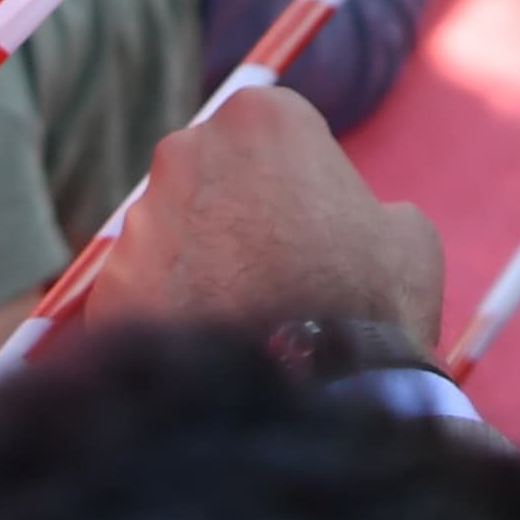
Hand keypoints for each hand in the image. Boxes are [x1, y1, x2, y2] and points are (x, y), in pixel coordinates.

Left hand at [107, 85, 444, 347]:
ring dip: (197, 270)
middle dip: (231, 217)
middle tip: (270, 278)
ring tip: (240, 325)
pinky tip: (206, 355)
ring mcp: (141, 220)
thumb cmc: (372, 304)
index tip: (307, 229)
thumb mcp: (408, 236)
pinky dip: (167, 321)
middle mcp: (186, 151)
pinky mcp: (112, 286)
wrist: (318, 400)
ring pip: (168, 237)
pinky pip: (141, 297)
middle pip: (208, 177)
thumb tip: (355, 222)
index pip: (270, 134)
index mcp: (261, 118)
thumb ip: (371, 207)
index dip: (293, 182)